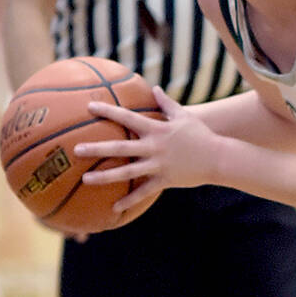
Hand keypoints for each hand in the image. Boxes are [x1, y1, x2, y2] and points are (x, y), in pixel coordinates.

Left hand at [76, 87, 219, 212]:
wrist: (219, 158)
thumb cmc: (201, 135)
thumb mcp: (185, 116)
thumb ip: (167, 104)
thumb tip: (155, 89)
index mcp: (156, 130)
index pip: (127, 117)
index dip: (108, 111)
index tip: (89, 108)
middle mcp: (153, 147)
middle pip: (120, 147)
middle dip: (97, 148)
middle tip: (76, 150)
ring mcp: (158, 165)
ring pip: (127, 172)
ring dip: (104, 176)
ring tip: (85, 179)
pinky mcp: (165, 180)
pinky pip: (143, 192)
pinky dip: (129, 200)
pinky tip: (114, 207)